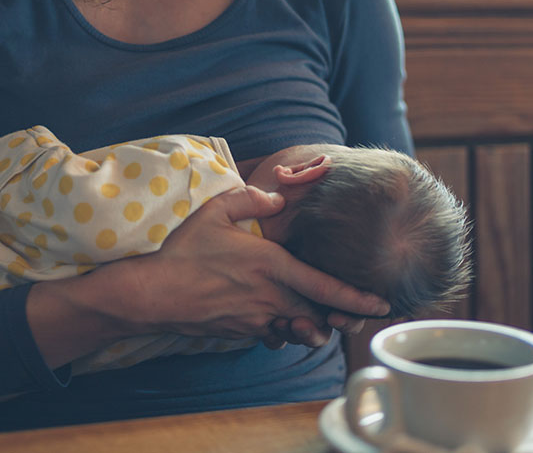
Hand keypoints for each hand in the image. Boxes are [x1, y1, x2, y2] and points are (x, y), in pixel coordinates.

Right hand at [117, 185, 389, 343]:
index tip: (381, 303)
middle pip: (319, 314)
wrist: (151, 294)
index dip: (357, 298)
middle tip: (353, 316)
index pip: (326, 286)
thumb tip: (278, 197)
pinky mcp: (240, 332)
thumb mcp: (215, 211)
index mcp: (271, 265)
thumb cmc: (182, 250)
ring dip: (310, 325)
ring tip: (315, 320)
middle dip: (338, 317)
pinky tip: (275, 317)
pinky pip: (272, 334)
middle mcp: (270, 297)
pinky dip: (281, 329)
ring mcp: (256, 319)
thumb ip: (251, 198)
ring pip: (298, 329)